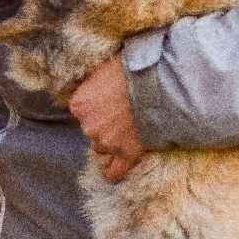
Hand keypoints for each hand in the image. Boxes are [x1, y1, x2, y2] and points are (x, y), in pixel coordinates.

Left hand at [69, 57, 145, 181]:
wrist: (159, 86)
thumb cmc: (133, 71)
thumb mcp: (104, 66)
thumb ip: (91, 78)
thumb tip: (87, 78)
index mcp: (79, 104)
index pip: (81, 110)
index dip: (95, 105)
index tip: (108, 100)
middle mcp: (88, 126)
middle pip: (91, 129)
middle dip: (103, 123)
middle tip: (121, 112)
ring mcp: (107, 142)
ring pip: (102, 147)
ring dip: (111, 140)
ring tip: (128, 129)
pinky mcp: (126, 154)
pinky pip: (114, 171)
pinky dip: (113, 172)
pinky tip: (113, 171)